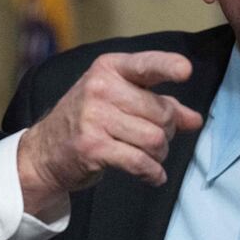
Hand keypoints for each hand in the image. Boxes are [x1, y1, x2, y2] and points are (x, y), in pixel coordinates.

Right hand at [16, 51, 202, 216]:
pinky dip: (152, 173)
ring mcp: (94, 117)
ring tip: (150, 156)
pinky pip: (139, 161)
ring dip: (160, 154)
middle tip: (157, 138)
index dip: (168, 67)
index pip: (145, 65)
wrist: (45, 151)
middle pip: (161, 112)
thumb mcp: (119, 100)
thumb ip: (159, 104)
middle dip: (168, 131)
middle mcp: (100, 88)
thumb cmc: (88, 121)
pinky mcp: (93, 147)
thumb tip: (195, 120)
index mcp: (109, 69)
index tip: (185, 71)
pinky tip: (152, 175)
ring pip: (154, 139)